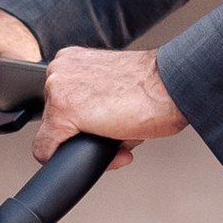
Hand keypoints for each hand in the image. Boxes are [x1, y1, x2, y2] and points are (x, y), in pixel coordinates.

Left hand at [32, 44, 187, 170]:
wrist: (174, 85)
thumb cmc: (156, 88)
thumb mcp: (116, 88)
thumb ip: (96, 101)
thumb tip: (94, 128)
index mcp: (71, 61)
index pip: (60, 103)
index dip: (85, 124)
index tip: (108, 126)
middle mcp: (59, 70)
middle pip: (57, 121)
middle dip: (87, 134)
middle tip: (120, 134)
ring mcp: (57, 89)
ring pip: (55, 136)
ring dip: (87, 144)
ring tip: (121, 136)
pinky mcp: (61, 111)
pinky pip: (48, 150)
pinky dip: (71, 161)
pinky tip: (109, 150)